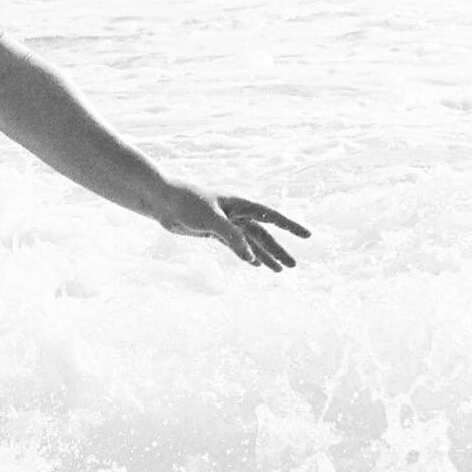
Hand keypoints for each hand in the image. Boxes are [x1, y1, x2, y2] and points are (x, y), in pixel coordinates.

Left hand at [156, 182, 311, 271]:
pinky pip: (237, 246)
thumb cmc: (187, 202)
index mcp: (241, 205)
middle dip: (279, 250)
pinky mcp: (214, 232)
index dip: (290, 226)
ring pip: (251, 243)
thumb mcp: (211, 219)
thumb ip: (232, 237)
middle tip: (294, 266)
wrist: (163, 201)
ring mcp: (227, 224)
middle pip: (264, 235)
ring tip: (281, 271)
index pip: (272, 217)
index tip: (308, 235)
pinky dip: (247, 255)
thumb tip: (251, 257)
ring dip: (265, 256)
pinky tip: (256, 264)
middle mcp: (237, 214)